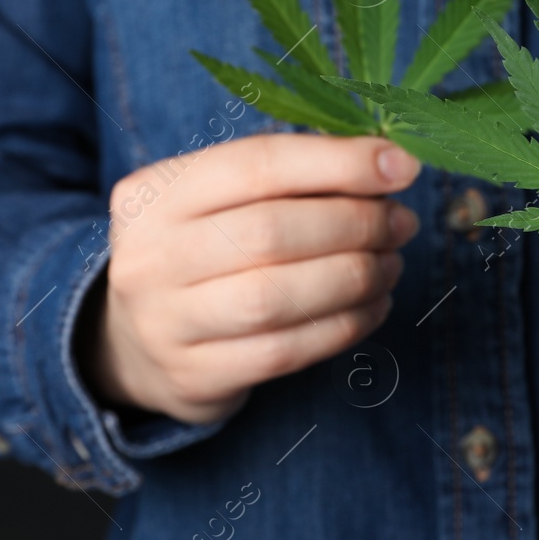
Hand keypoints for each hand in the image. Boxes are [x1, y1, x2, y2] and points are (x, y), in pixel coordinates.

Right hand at [80, 133, 420, 423]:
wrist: (137, 344)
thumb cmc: (205, 253)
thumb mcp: (222, 202)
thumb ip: (292, 178)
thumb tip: (389, 163)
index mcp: (155, 193)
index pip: (257, 164)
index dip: (338, 163)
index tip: (401, 166)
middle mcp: (148, 256)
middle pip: (269, 232)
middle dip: (354, 224)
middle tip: (401, 223)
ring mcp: (165, 322)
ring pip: (278, 296)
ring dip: (355, 277)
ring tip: (390, 264)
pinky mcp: (195, 376)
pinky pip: (287, 351)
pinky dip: (344, 325)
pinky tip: (374, 305)